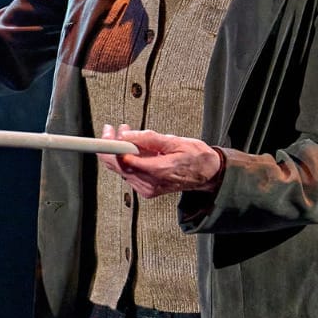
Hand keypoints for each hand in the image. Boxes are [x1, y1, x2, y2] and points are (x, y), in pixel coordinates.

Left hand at [96, 124, 222, 197]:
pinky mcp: (146, 189)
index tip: (108, 133)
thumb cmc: (195, 156)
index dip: (112, 147)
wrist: (208, 174)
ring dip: (118, 150)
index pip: (125, 162)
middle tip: (112, 129)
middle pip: (118, 166)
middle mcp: (150, 183)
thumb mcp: (175, 141)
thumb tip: (127, 135)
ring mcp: (147, 188)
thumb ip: (149, 138)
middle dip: (111, 145)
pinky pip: (128, 173)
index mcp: (159, 171)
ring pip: (121, 169)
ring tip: (124, 132)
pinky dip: (126, 159)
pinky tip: (132, 146)